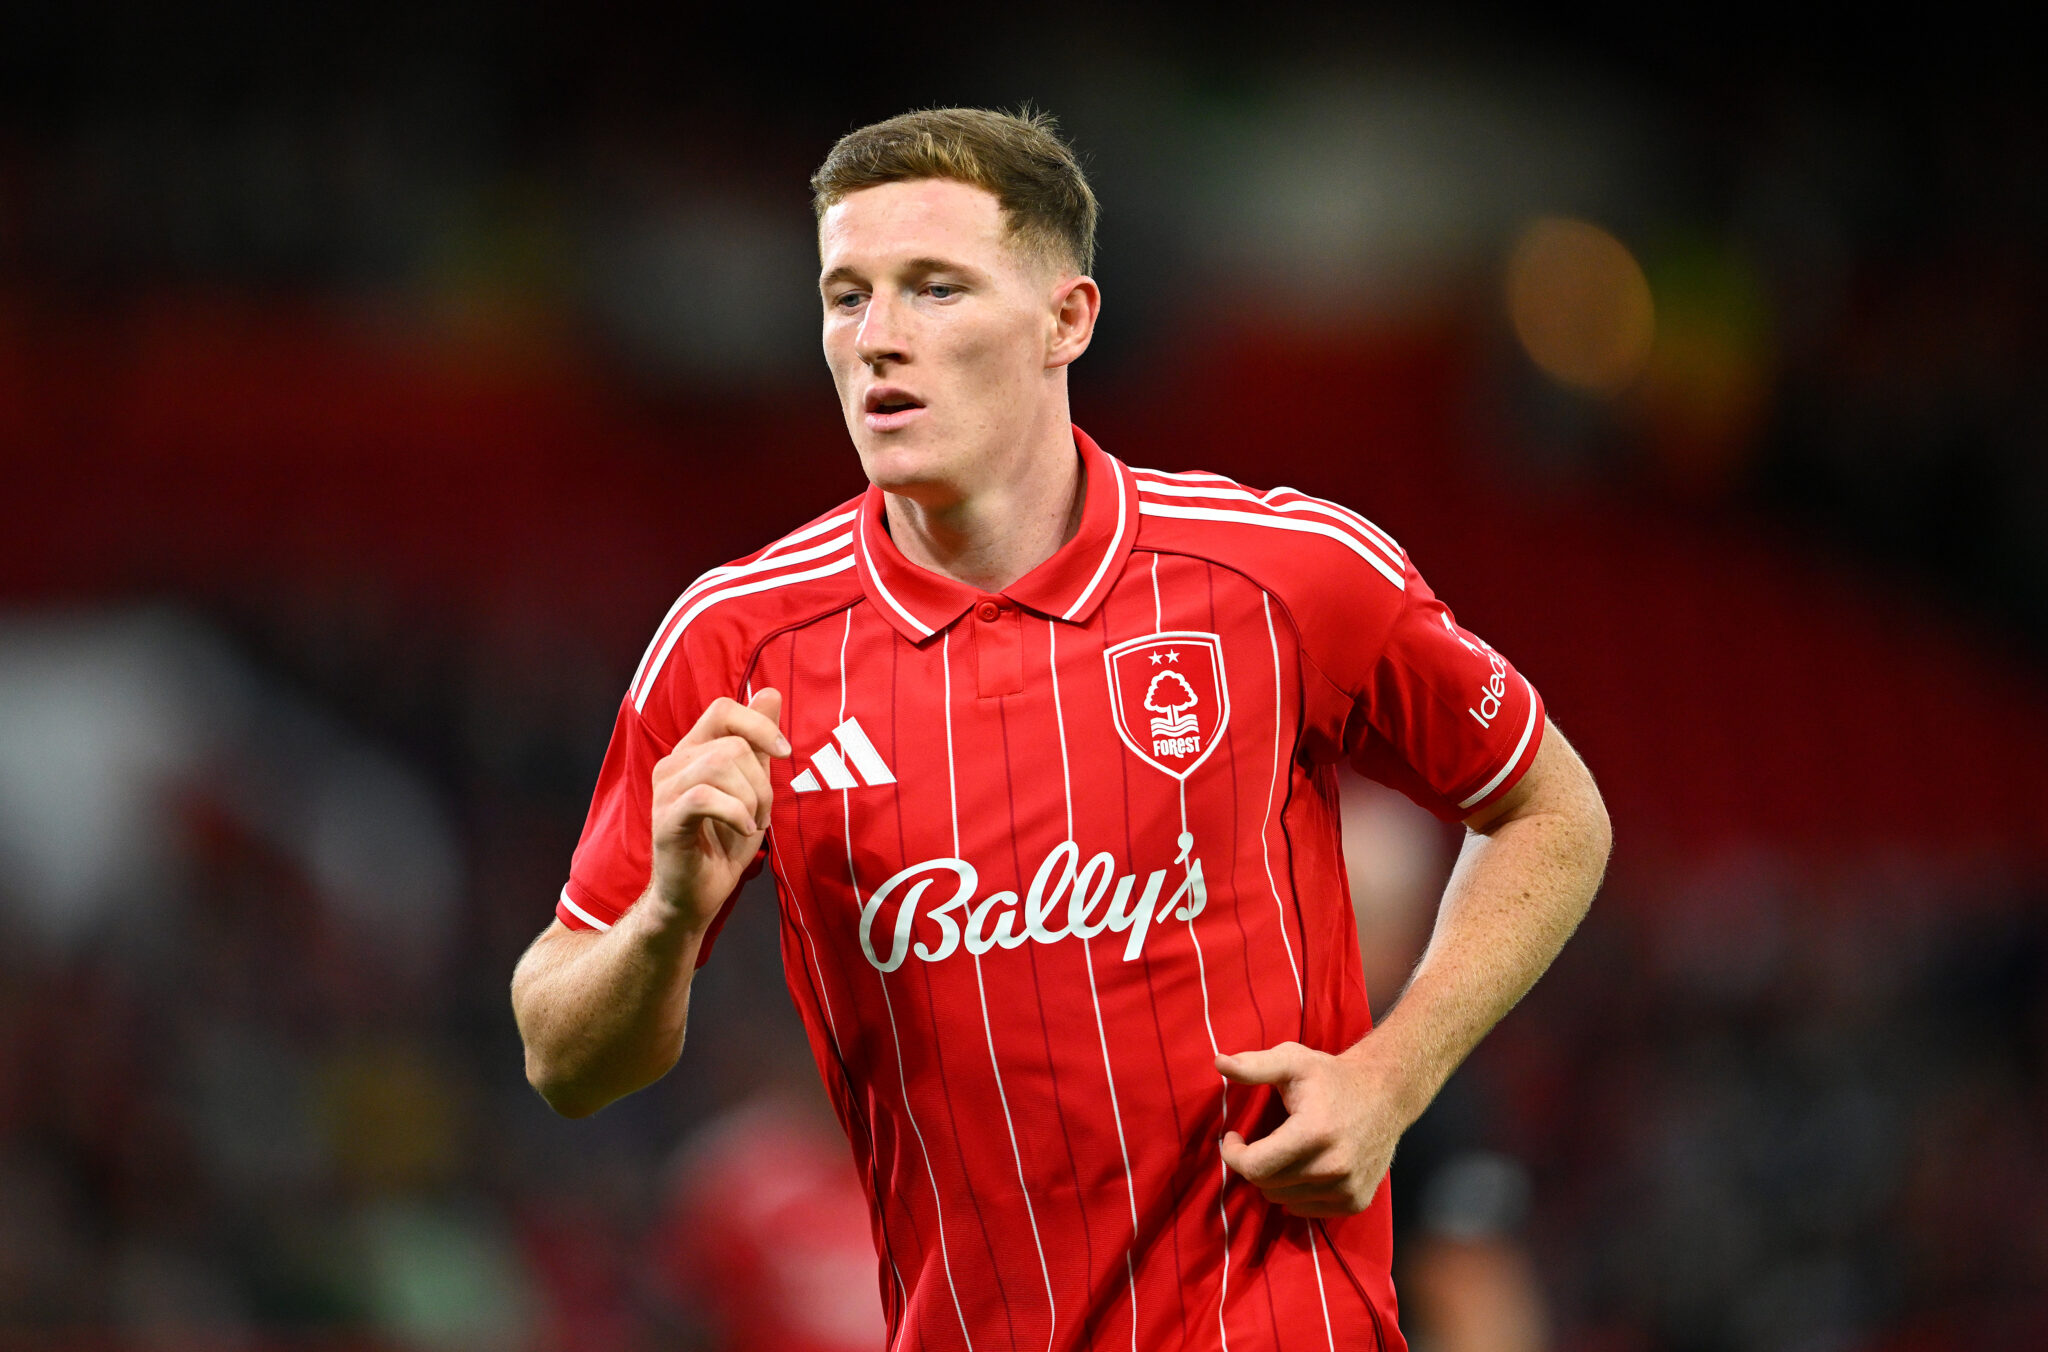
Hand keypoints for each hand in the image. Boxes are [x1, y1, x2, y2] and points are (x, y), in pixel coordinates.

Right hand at [649, 689, 788, 929]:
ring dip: (750, 798)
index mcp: (692, 751)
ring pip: (720, 764)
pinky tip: (743, 831)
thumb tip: (770, 692)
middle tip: (759, 812)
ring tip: (749, 823)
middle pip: (731, 744)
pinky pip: (706, 797)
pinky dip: (736, 813)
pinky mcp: (665, 819)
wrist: (694, 895)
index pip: (723, 709)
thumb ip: (757, 741)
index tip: (783, 753)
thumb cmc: (722, 842)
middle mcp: (673, 763)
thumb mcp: (751, 787)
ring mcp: (665, 790)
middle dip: (761, 781)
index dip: (758, 725)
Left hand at [1215, 1040, 1410, 1217]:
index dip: (1234, 1155)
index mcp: (1314, 1132)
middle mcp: (1334, 1167)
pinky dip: (1297, 1193)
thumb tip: (1219, 1062)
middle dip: (1255, 1163)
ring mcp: (1347, 1188)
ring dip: (1276, 1179)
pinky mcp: (1356, 1202)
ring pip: (1284, 1200)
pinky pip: (1306, 1210)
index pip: (1255, 1167)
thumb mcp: (1293, 1061)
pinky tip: (1305, 1167)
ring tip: (1285, 1151)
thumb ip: (1254, 1065)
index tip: (1234, 1137)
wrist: (1387, 1094)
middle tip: (1261, 1141)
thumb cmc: (1332, 1077)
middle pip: (1267, 1185)